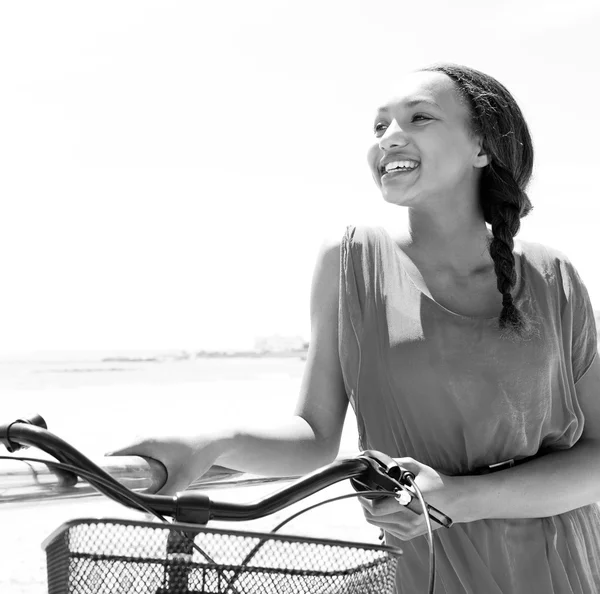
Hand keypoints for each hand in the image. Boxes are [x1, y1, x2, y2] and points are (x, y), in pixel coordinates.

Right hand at [106, 431, 225, 495]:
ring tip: (128, 492)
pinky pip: (139, 458)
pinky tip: (141, 484)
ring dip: (127, 474)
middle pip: (120, 459)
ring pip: (130, 459)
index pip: (113, 455)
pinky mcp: (158, 445)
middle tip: (115, 496)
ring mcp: (151, 440)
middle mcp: (145, 439)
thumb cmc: (198, 456)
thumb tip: (148, 516)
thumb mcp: (181, 479)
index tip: (100, 488)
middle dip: (116, 477)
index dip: (104, 470)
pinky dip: (137, 470)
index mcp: (145, 442)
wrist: (216, 441)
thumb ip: (164, 497)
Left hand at [359, 456, 466, 540]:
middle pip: (372, 518)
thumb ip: (395, 465)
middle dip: (364, 504)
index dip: (363, 499)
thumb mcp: (416, 467)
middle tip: (365, 491)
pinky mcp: (409, 535)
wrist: (456, 501)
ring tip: (375, 496)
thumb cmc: (437, 482)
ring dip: (371, 511)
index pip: (376, 508)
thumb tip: (376, 463)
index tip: (360, 488)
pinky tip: (386, 505)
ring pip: (377, 524)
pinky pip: (386, 527)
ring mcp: (408, 530)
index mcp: (410, 502)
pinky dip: (381, 517)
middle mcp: (408, 520)